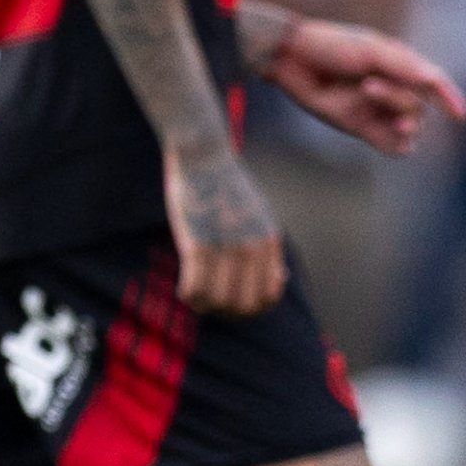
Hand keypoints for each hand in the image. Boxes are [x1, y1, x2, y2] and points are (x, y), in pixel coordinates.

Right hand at [163, 144, 287, 315]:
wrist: (203, 153)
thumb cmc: (227, 183)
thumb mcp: (261, 214)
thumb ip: (270, 247)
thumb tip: (281, 278)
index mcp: (270, 240)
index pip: (269, 295)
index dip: (251, 307)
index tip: (234, 300)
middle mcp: (251, 246)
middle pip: (245, 305)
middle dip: (228, 312)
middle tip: (213, 302)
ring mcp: (225, 245)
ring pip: (219, 302)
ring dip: (205, 306)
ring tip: (196, 296)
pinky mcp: (196, 242)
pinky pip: (194, 287)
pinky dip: (188, 296)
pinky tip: (184, 289)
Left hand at [255, 15, 465, 157]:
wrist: (294, 58)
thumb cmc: (334, 46)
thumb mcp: (373, 51)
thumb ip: (405, 68)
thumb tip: (435, 81)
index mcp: (402, 66)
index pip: (435, 86)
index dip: (449, 98)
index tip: (461, 115)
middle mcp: (394, 90)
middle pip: (418, 108)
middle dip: (399, 99)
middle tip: (368, 86)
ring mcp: (378, 111)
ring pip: (409, 128)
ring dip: (399, 121)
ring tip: (371, 103)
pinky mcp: (361, 128)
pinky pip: (392, 146)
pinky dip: (396, 144)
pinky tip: (387, 134)